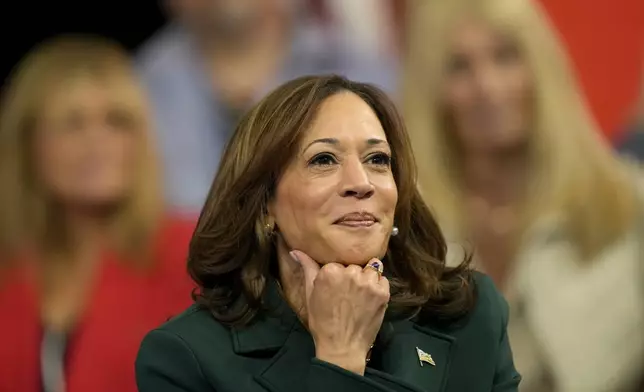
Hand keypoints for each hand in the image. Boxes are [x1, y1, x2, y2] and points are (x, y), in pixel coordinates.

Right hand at [291, 250, 389, 374]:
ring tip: (360, 294)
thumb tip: (296, 251)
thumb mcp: (310, 294)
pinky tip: (370, 298)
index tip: (335, 288)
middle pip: (354, 265)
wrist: (342, 347)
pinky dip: (378, 286)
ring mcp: (368, 283)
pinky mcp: (382, 293)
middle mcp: (351, 273)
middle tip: (347, 293)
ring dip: (366, 279)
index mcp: (330, 271)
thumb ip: (307, 268)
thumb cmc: (322, 321)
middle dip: (352, 276)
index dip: (337, 275)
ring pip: (370, 269)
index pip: (337, 262)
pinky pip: (382, 279)